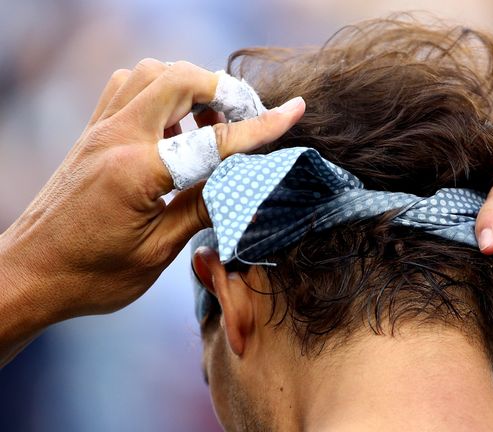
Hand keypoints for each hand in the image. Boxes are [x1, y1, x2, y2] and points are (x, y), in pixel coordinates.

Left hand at [0, 59, 304, 364]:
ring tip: (209, 125)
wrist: (28, 276)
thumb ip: (202, 207)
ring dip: (189, 87)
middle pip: (178, 79)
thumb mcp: (157, 251)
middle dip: (221, 90)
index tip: (295, 111)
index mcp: (137, 172)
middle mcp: (115, 139)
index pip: (214, 140)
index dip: (261, 127)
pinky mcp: (91, 135)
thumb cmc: (91, 275)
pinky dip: (160, 93)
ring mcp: (99, 131)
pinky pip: (127, 87)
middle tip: (245, 119)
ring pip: (150, 74)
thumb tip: (243, 180)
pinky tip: (174, 129)